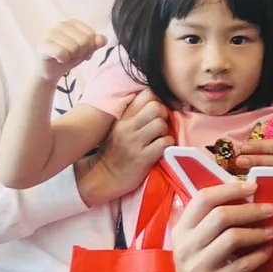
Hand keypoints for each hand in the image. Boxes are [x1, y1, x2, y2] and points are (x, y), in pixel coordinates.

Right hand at [36, 20, 104, 84]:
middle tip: (73, 56)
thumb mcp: (86, 50)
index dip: (90, 47)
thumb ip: (95, 44)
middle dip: (81, 52)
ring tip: (65, 57)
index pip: (91, 34)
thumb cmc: (69, 56)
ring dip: (72, 57)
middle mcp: (60, 25)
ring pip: (73, 47)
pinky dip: (63, 59)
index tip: (82, 52)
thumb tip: (103, 39)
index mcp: (72, 23)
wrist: (51, 70)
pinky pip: (61, 52)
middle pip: (84, 40)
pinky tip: (59, 59)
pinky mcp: (43, 45)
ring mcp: (50, 34)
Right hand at [75, 90, 169, 205]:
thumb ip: (134, 114)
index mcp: (122, 117)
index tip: (157, 112)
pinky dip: (168, 145)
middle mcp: (127, 127)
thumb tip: (157, 100)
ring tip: (159, 139)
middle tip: (160, 126)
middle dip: (164, 115)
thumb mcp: (120, 128)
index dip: (157, 100)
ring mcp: (134, 142)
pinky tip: (161, 149)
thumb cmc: (116, 151)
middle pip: (156, 107)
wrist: (104, 177)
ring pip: (161, 124)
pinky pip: (164, 143)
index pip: (146, 94)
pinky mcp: (142, 158)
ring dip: (166, 132)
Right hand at [171, 176, 272, 271]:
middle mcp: (184, 246)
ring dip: (257, 232)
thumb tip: (242, 193)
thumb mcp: (197, 244)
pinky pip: (240, 265)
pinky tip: (268, 252)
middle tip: (271, 209)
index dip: (229, 189)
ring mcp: (195, 267)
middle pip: (220, 216)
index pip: (202, 198)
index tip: (254, 186)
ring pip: (232, 238)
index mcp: (181, 230)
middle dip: (250, 210)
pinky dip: (258, 256)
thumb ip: (209, 221)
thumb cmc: (203, 269)